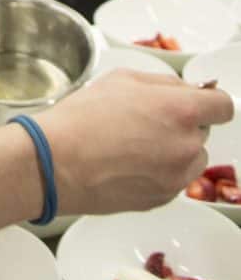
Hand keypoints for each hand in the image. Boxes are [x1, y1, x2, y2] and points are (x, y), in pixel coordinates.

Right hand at [38, 69, 233, 215]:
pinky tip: (127, 163)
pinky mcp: (162, 200)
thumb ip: (163, 83)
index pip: (223, 106)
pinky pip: (173, 180)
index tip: (197, 102)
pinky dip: (159, 172)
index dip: (209, 102)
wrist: (56, 163)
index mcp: (180, 110)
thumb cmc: (82, 118)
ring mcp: (176, 177)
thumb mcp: (122, 79)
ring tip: (134, 145)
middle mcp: (186, 146)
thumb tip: (186, 89)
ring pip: (191, 159)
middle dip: (182, 125)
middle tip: (146, 121)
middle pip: (203, 133)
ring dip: (174, 151)